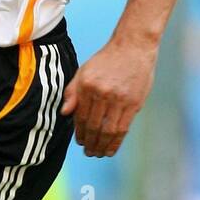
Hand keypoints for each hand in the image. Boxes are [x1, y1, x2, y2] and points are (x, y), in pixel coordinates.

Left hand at [61, 37, 156, 156]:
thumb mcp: (84, 71)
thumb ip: (72, 91)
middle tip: (89, 152)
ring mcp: (119, 99)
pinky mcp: (134, 103)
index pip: (81, 116)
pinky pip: (123, 128)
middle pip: (94, 126)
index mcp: (88, 85)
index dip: (79, 132)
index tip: (80, 142)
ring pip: (108, 131)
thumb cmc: (107, 60)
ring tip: (98, 153)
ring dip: (102, 146)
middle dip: (90, 143)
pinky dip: (116, 142)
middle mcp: (102, 93)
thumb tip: (64, 113)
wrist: (133, 46)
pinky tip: (111, 149)